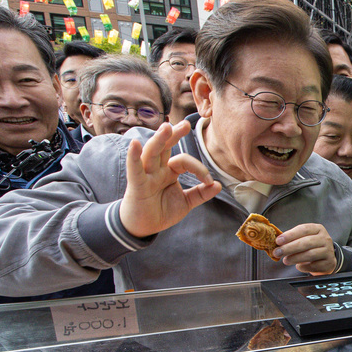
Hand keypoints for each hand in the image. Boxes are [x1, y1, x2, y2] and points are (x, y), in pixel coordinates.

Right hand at [119, 120, 220, 238]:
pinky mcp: (136, 185)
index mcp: (169, 171)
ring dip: (159, 140)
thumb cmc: (161, 211)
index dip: (198, 168)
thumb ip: (200, 193)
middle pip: (165, 147)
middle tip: (185, 124)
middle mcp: (157, 169)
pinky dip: (134, 157)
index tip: (209, 181)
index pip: (184, 161)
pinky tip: (135, 144)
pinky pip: (135, 169)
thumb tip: (218, 185)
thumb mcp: (186, 202)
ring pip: (152, 153)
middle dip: (174, 134)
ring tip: (166, 127)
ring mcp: (146, 175)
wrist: (143, 227)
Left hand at [275, 223, 336, 274]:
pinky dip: (304, 267)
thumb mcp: (305, 239)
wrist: (326, 259)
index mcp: (318, 229)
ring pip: (310, 254)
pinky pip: (314, 265)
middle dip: (289, 248)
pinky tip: (298, 266)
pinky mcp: (328, 263)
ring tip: (286, 260)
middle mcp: (325, 238)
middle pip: (306, 242)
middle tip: (277, 252)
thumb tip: (278, 244)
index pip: (303, 229)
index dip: (290, 235)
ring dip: (295, 258)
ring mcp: (328, 251)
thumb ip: (293, 239)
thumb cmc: (312, 247)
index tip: (278, 241)